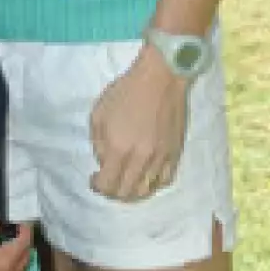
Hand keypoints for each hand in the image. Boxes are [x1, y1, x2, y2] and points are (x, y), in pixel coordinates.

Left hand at [88, 52, 189, 201]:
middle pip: (126, 192)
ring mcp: (161, 157)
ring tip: (126, 182)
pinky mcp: (175, 153)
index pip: (107, 184)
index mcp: (119, 148)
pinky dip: (152, 184)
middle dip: (113, 192)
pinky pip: (164, 180)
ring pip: (146, 190)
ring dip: (132, 191)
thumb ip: (99, 143)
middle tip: (108, 183)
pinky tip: (145, 177)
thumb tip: (104, 162)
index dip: (97, 186)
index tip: (94, 179)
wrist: (162, 77)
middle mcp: (141, 158)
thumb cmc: (127, 91)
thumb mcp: (99, 113)